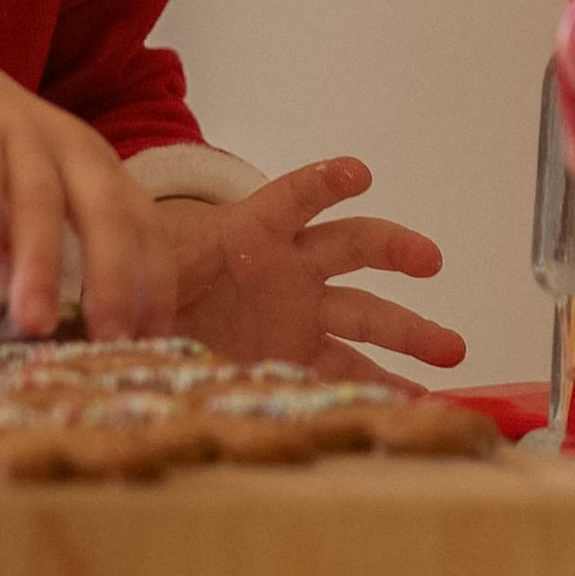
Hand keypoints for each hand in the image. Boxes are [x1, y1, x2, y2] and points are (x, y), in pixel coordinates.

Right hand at [0, 11, 171, 337]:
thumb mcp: (16, 208)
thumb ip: (28, 260)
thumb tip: (37, 320)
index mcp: (97, 169)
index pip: (144, 227)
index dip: (152, 283)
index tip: (150, 339)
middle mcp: (70, 148)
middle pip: (106, 212)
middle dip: (113, 279)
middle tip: (108, 340)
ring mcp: (20, 132)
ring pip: (42, 199)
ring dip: (41, 264)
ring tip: (34, 322)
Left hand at [156, 157, 465, 378]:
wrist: (154, 304)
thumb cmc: (156, 270)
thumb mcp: (143, 263)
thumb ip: (149, 274)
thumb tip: (121, 297)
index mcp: (253, 230)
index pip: (294, 197)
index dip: (322, 183)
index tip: (355, 172)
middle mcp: (289, 266)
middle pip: (352, 247)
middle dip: (394, 249)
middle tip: (431, 259)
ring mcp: (299, 311)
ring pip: (364, 315)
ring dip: (409, 332)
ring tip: (453, 354)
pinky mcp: (297, 351)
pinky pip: (345, 368)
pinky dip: (379, 386)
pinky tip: (416, 403)